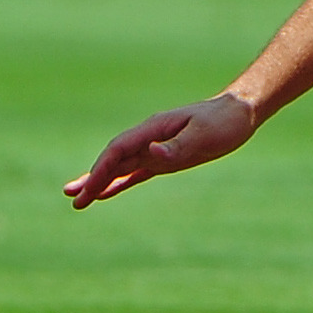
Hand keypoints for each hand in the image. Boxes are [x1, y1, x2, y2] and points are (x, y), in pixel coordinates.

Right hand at [64, 95, 260, 208]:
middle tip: (72, 199)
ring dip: (99, 182)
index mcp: (154, 129)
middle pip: (113, 159)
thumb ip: (177, 146)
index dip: (101, 169)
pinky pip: (136, 172)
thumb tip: (151, 154)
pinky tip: (106, 193)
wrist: (240, 112)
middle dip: (92, 178)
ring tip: (78, 200)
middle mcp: (150, 138)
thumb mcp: (203, 135)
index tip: (89, 189)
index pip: (119, 150)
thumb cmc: (224, 122)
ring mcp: (155, 148)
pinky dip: (119, 182)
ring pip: (120, 167)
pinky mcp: (165, 158)